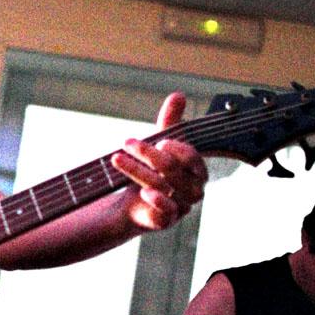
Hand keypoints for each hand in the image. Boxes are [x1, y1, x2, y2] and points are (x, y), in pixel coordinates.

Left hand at [112, 92, 207, 230]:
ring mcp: (183, 206)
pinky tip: (143, 192)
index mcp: (197, 169)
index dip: (174, 147)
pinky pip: (167, 211)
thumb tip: (179, 95)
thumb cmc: (152, 170)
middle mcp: (194, 188)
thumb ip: (170, 121)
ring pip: (162, 185)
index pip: (191, 156)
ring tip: (116, 159)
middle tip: (126, 143)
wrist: (134, 204)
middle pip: (171, 168)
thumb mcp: (159, 144)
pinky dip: (157, 200)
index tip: (157, 140)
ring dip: (137, 170)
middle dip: (147, 153)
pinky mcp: (168, 220)